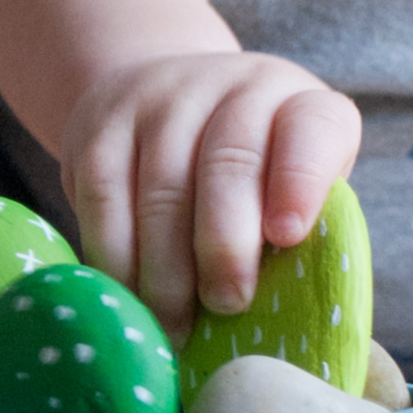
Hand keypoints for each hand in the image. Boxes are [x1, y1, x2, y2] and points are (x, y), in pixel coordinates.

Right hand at [60, 52, 360, 345]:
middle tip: (226, 304)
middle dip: (225, 246)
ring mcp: (163, 98)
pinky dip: (115, 259)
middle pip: (229, 163)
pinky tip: (129, 298)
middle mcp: (235, 86)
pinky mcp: (100, 125)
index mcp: (298, 106)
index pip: (312, 131)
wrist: (164, 101)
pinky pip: (102, 199)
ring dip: (166, 271)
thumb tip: (286, 319)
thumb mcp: (290, 191)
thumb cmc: (250, 178)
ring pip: (161, 189)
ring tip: (175, 326)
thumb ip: (302, 236)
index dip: (301, 183)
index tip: (287, 236)